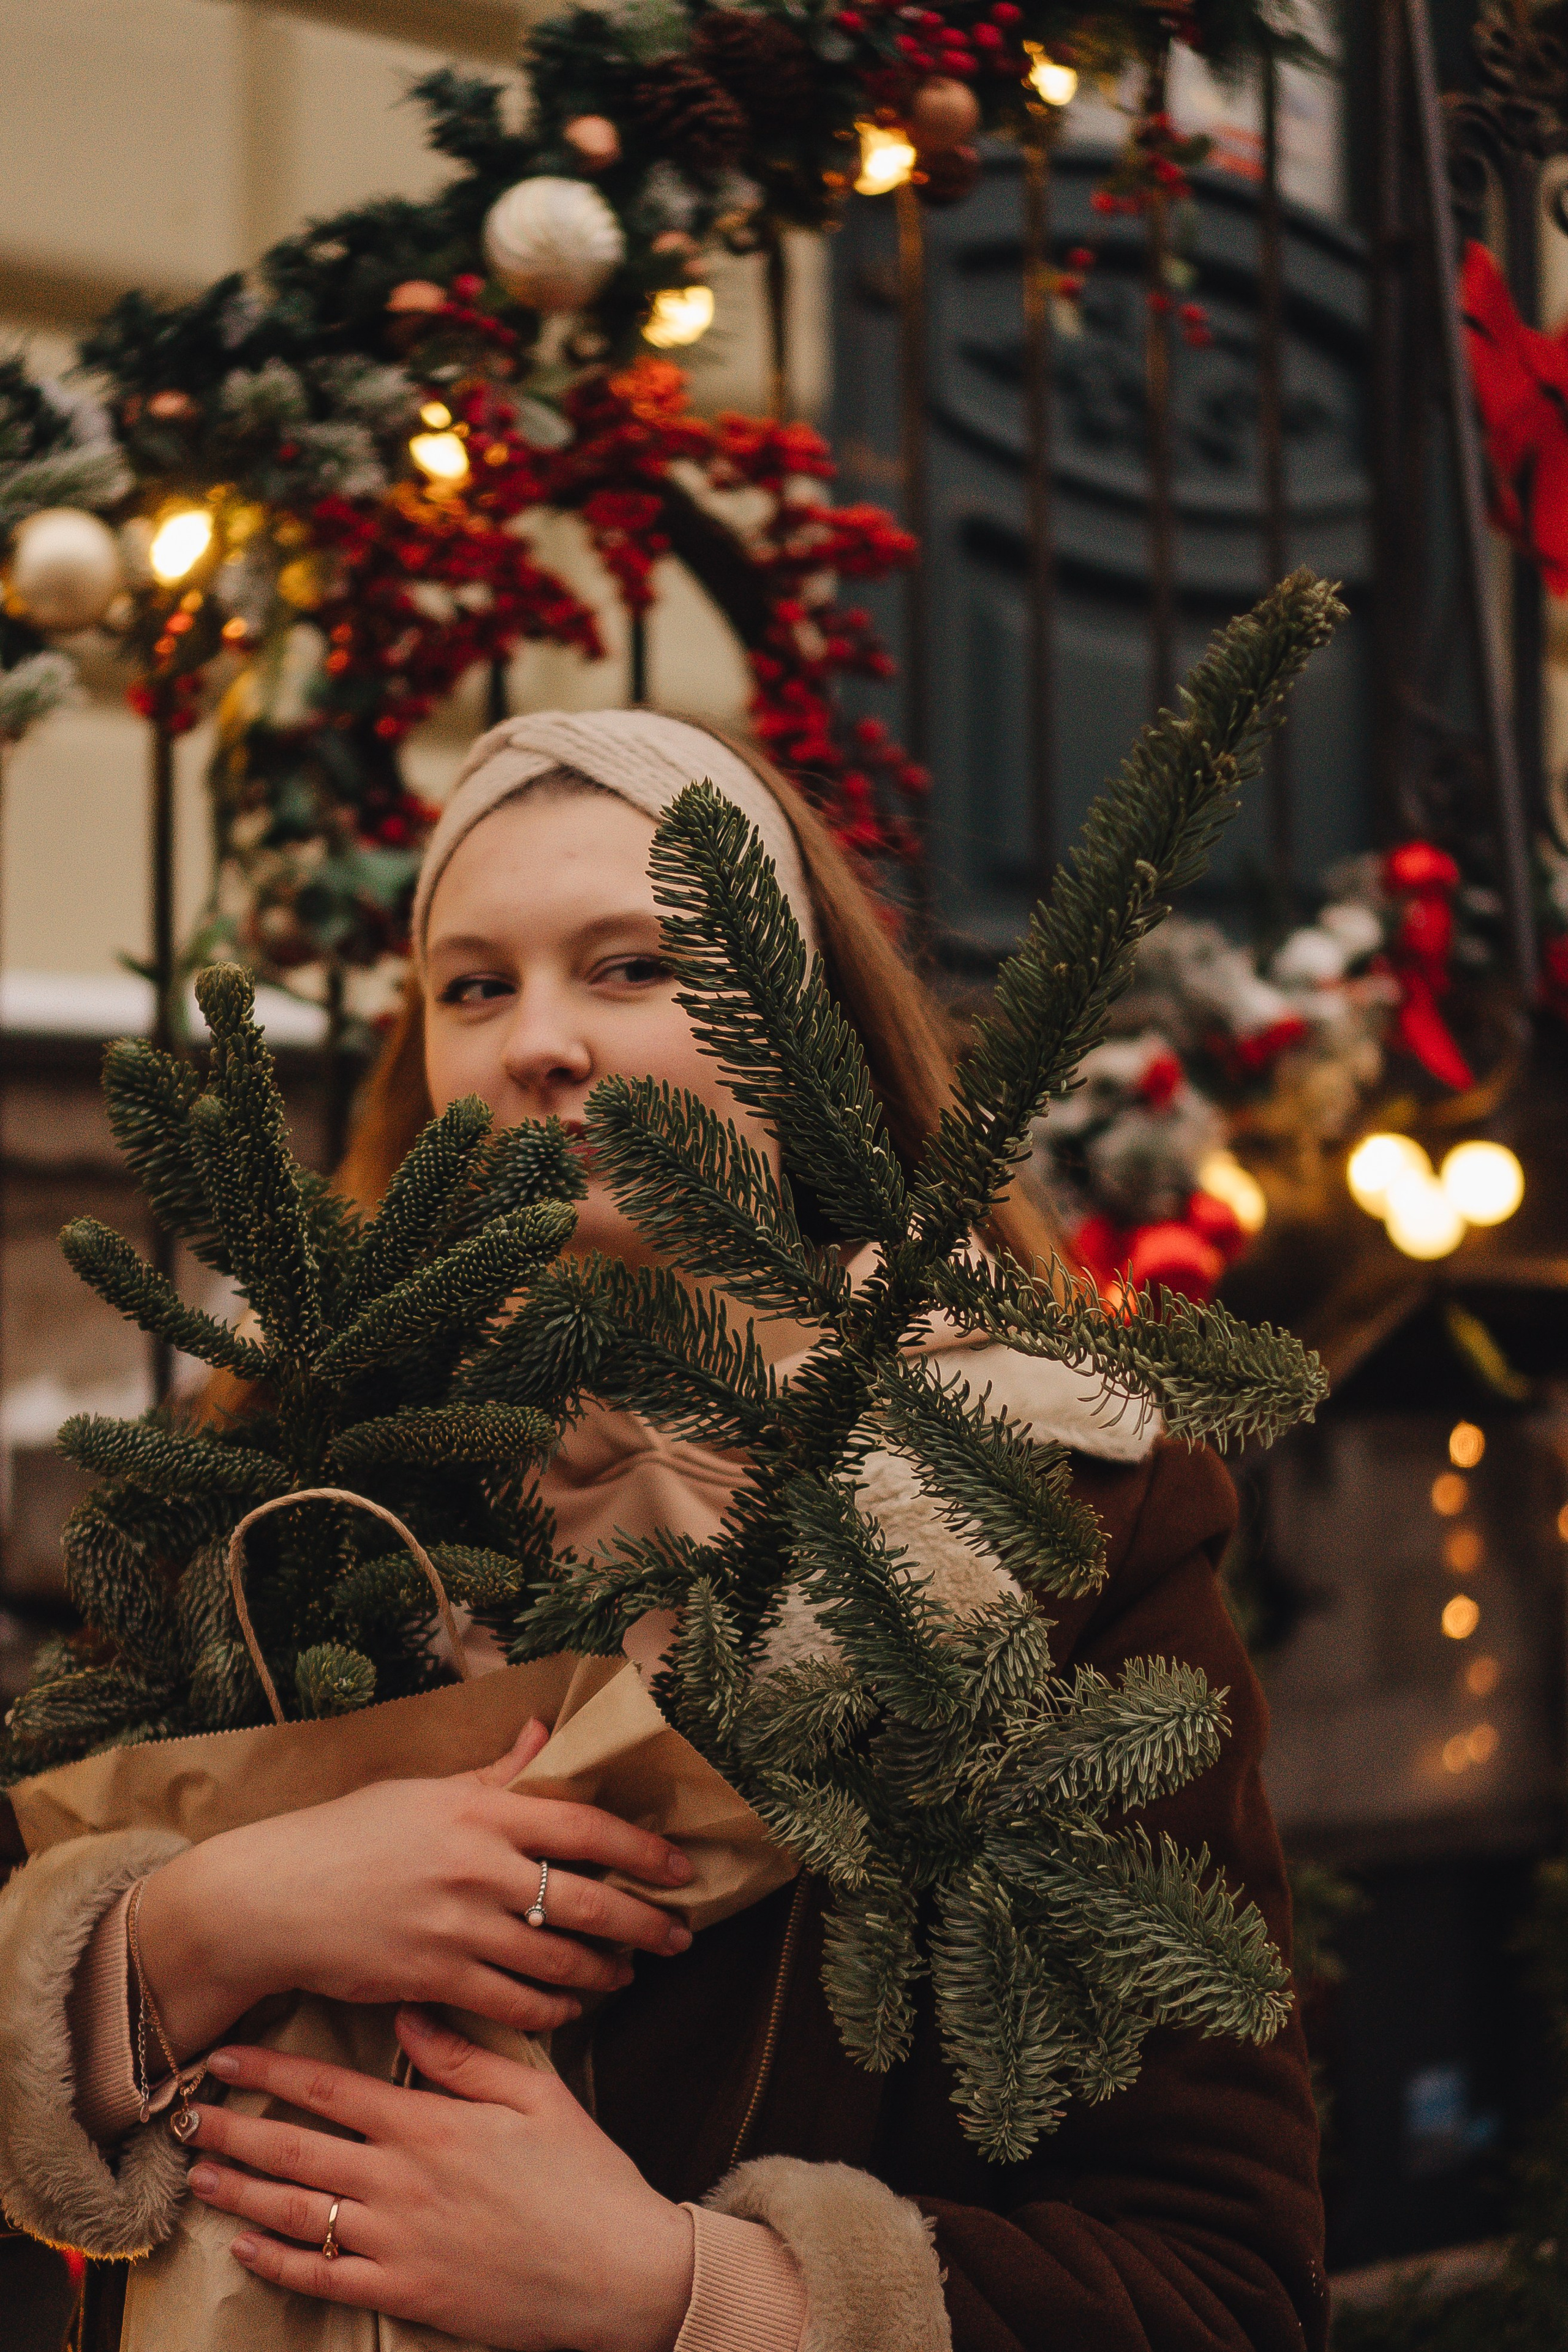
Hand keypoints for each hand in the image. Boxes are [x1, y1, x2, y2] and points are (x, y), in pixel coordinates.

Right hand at [136, 1720, 695, 2060]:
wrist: (271, 1899)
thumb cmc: (347, 1836)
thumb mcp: (421, 1791)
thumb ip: (493, 1774)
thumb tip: (542, 1732)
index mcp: (479, 1811)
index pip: (585, 1827)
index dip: (642, 1851)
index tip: (679, 1868)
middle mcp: (477, 1868)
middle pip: (588, 1902)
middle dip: (644, 1926)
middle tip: (677, 1939)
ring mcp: (457, 1927)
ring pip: (559, 1962)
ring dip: (603, 1974)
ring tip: (625, 1976)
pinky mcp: (435, 1979)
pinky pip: (516, 2006)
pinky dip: (553, 2012)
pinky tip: (569, 2009)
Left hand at [185, 2008, 694, 2351]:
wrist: (618, 2270)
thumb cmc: (584, 2176)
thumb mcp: (537, 2095)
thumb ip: (466, 2056)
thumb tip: (408, 2013)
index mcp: (432, 2125)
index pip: (331, 2090)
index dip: (272, 2071)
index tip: (228, 2055)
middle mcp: (402, 2181)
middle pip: (298, 2149)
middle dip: (236, 2128)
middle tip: (185, 2115)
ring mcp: (399, 2242)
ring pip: (299, 2212)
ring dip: (244, 2190)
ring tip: (200, 2173)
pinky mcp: (407, 2294)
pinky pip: (325, 2279)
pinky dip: (278, 2263)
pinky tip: (246, 2247)